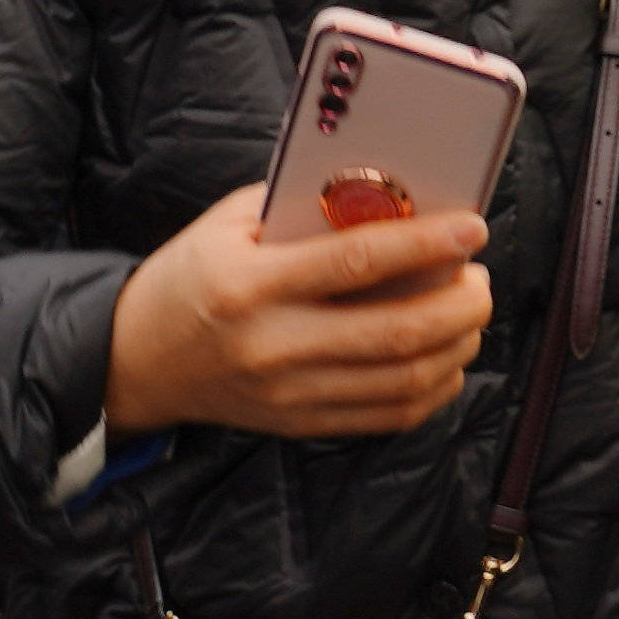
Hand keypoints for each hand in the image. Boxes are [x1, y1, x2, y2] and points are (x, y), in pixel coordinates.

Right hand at [101, 186, 493, 442]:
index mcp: (251, 282)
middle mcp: (272, 344)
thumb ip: (307, 205)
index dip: (426, 245)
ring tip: (470, 313)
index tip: (472, 228)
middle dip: (459, 304)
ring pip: (403, 380)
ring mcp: (287, 393)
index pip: (357, 262)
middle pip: (395, 332)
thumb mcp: (233, 222)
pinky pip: (388, 415)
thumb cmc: (195, 274)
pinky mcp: (300, 424)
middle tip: (480, 278)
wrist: (138, 358)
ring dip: (456, 345)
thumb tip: (395, 193)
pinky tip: (446, 357)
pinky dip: (433, 387)